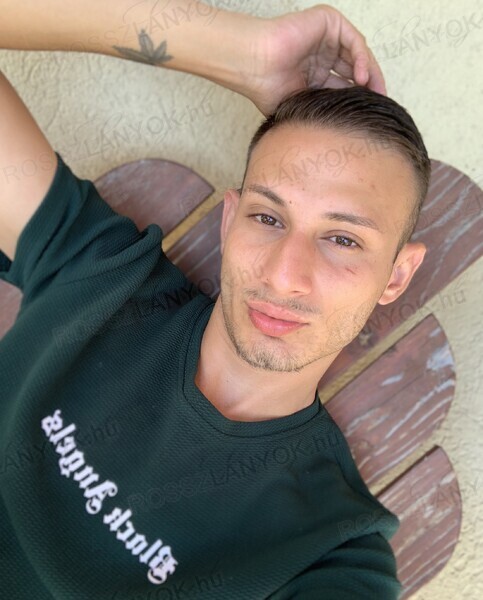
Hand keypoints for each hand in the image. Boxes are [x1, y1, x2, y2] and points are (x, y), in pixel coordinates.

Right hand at [240, 4, 385, 115]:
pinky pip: (353, 40)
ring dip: (368, 72)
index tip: (372, 114)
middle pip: (355, 68)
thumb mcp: (302, 106)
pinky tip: (361, 77)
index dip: (359, 97)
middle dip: (369, 85)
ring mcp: (326, 37)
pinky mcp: (328, 21)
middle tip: (381, 102)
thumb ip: (323, 111)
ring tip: (373, 92)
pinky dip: (360, 58)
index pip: (345, 83)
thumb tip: (341, 133)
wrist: (255, 67)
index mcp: (316, 73)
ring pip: (358, 53)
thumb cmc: (268, 89)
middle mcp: (323, 54)